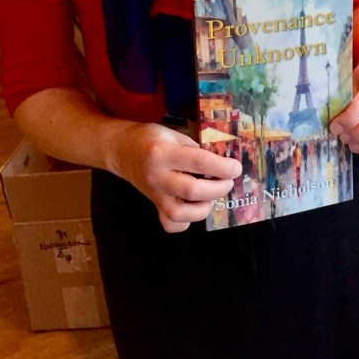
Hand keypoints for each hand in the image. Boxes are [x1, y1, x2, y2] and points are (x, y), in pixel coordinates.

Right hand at [109, 121, 241, 232]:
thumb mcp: (174, 134)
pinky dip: (186, 222)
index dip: (222, 166)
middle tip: (228, 181)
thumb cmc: (151, 138)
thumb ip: (195, 148)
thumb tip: (221, 161)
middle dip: (219, 188)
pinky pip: (170, 224)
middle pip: (193, 191)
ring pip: (181, 214)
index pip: (198, 162)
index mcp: (163, 153)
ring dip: (204, 207)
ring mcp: (154, 194)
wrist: (122, 150)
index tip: (236, 167)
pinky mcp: (154, 206)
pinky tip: (194, 207)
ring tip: (212, 195)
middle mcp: (157, 176)